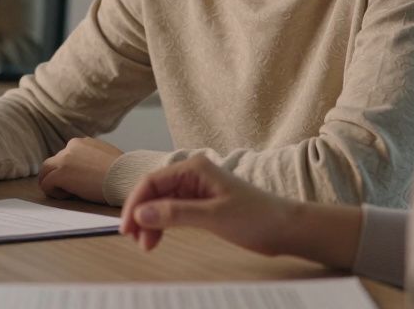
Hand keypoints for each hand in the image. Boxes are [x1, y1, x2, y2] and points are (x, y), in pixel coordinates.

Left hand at [37, 137, 122, 202]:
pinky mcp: (61, 173)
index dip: (69, 171)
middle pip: (52, 162)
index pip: (65, 156)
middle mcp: (70, 146)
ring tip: (68, 194)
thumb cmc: (121, 173)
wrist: (125, 177)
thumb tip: (86, 171)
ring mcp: (64, 159)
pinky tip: (70, 196)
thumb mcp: (105, 157)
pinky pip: (46, 184)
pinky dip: (54, 192)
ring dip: (53, 184)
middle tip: (70, 190)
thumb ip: (91, 158)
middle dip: (57, 176)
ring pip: (45, 172)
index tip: (80, 182)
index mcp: (81, 142)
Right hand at [119, 156, 293, 254]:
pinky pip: (174, 211)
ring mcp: (198, 189)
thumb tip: (142, 213)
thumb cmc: (257, 217)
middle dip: (142, 215)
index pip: (153, 182)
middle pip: (154, 192)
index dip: (135, 203)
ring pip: (162, 203)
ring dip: (151, 222)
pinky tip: (158, 239)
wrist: (286, 229)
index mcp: (195, 169)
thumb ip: (175, 214)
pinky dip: (163, 225)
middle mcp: (193, 174)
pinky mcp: (203, 204)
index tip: (127, 227)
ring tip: (148, 245)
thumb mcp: (213, 217)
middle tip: (136, 240)